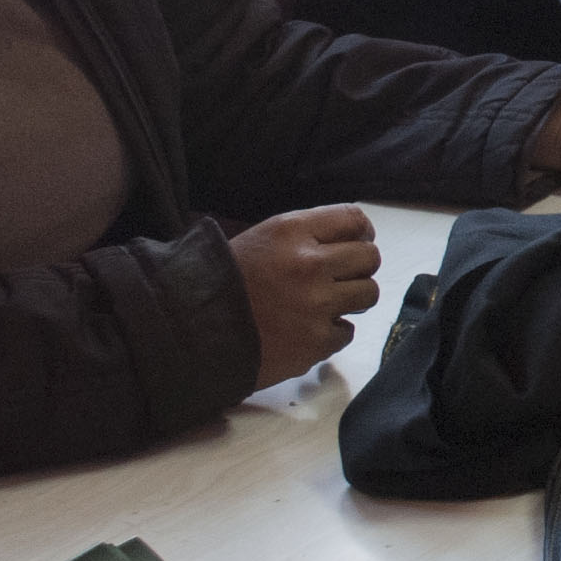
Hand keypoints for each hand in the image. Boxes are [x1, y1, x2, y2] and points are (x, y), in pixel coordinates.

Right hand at [228, 204, 380, 389]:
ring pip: (367, 294)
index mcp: (292, 231)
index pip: (355, 219)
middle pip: (369, 258)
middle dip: (358, 268)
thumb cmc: (224, 282)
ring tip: (324, 305)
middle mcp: (309, 264)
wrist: (191, 332)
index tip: (356, 243)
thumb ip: (305, 235)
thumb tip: (351, 238)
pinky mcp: (316, 341)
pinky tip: (306, 330)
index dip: (361, 233)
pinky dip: (332, 333)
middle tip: (340, 278)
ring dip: (351, 300)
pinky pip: (347, 332)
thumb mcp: (261, 240)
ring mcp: (315, 304)